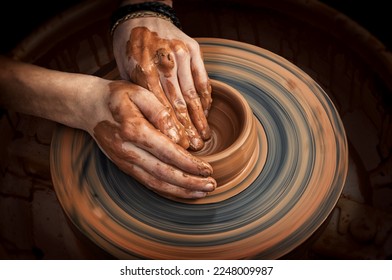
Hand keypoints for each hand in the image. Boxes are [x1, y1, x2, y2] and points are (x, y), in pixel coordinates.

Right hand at [89, 80, 215, 198]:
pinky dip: (166, 190)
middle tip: (211, 186)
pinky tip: (181, 192)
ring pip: (155, 183)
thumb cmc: (117, 97)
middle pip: (163, 173)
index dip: (189, 164)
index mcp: (134, 130)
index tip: (208, 169)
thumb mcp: (139, 93)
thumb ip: (161, 112)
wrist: (88, 107)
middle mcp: (128, 151)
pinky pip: (147, 183)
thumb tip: (178, 137)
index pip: (167, 152)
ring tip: (201, 193)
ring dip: (180, 191)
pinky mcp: (124, 166)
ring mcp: (124, 161)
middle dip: (189, 183)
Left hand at [112, 16, 211, 150]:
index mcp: (143, 67)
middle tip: (195, 147)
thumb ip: (137, 94)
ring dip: (200, 117)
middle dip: (187, 128)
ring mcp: (181, 54)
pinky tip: (206, 113)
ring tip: (205, 136)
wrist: (143, 15)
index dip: (170, 127)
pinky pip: (202, 78)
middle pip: (178, 102)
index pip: (159, 105)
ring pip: (192, 93)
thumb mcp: (124, 69)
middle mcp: (164, 61)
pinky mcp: (193, 49)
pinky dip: (205, 97)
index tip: (177, 145)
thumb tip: (150, 123)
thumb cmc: (130, 46)